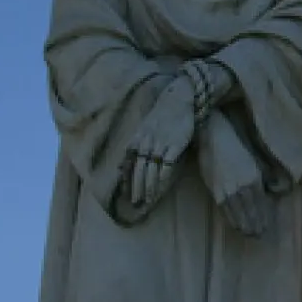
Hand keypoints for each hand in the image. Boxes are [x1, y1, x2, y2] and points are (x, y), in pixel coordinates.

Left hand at [123, 76, 196, 205]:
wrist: (178, 99)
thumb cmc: (162, 115)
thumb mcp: (143, 129)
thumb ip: (135, 146)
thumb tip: (122, 165)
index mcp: (137, 139)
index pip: (128, 163)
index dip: (126, 180)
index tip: (124, 194)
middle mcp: (147, 143)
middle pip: (139, 169)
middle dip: (136, 188)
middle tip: (135, 202)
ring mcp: (161, 144)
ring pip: (152, 170)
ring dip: (148, 187)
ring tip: (147, 200)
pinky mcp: (176, 145)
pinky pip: (167, 166)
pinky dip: (162, 178)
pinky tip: (161, 188)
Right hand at [198, 114, 271, 236]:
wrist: (214, 138)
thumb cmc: (237, 146)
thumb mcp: (256, 160)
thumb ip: (264, 176)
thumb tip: (272, 190)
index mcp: (254, 180)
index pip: (261, 205)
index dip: (263, 217)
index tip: (267, 227)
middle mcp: (242, 189)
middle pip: (250, 212)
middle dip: (255, 225)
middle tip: (258, 236)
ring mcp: (228, 192)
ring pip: (238, 214)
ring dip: (244, 225)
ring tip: (249, 234)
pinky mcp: (216, 192)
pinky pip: (225, 210)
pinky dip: (231, 219)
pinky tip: (235, 225)